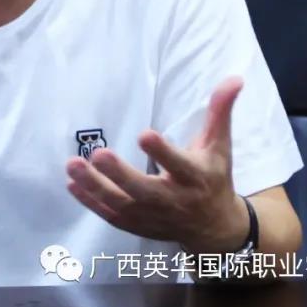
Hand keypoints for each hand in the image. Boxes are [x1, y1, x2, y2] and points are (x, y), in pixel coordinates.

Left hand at [65, 77, 248, 252]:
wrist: (215, 229)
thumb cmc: (214, 178)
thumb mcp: (220, 145)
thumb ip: (220, 111)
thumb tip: (234, 77)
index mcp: (195, 177)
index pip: (179, 164)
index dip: (162, 152)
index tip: (144, 134)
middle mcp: (173, 200)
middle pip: (144, 190)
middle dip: (120, 174)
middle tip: (98, 154)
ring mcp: (153, 216)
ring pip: (122, 204)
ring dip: (95, 186)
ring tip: (73, 164)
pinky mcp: (137, 225)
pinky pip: (111, 215)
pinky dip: (90, 202)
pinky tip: (72, 183)